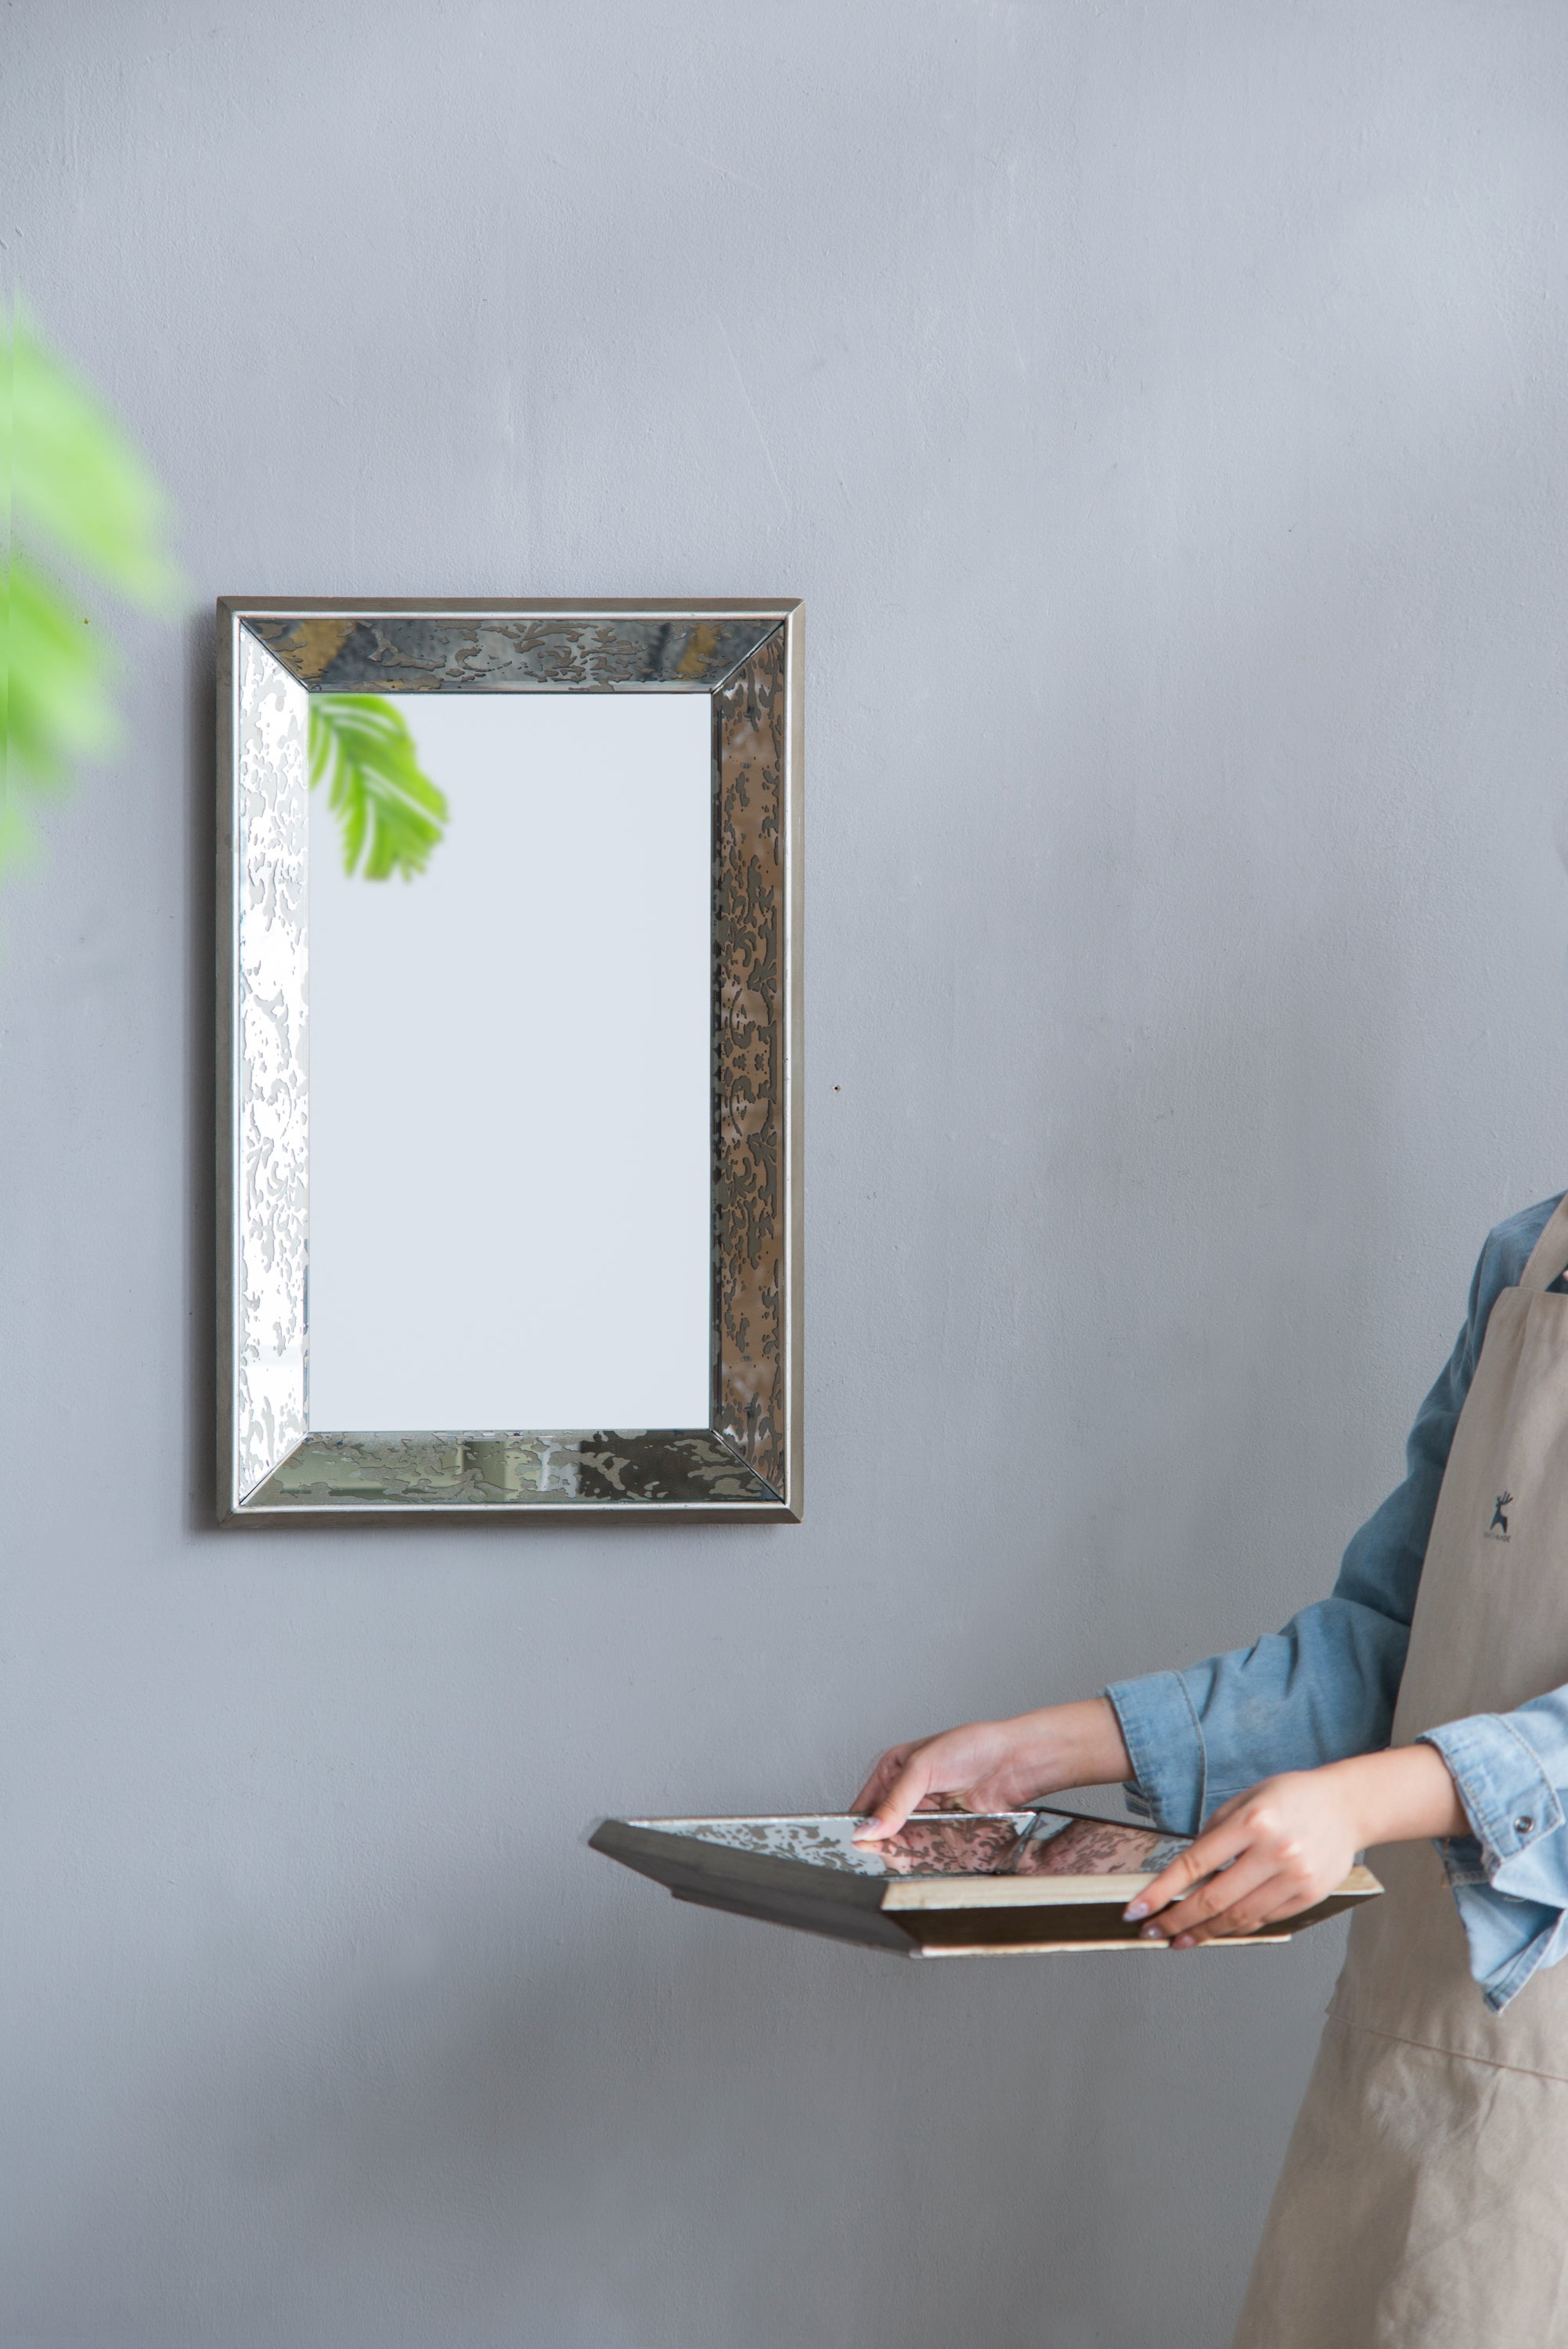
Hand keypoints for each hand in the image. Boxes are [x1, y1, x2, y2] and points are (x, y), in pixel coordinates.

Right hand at [851, 1699, 1131, 1842]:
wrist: (1015, 1762)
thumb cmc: (974, 1746)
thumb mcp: (922, 1768)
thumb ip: (895, 1802)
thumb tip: (870, 1828)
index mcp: (894, 1769)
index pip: (866, 1803)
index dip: (859, 1824)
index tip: (855, 1843)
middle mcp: (909, 1793)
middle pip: (884, 1827)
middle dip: (882, 1841)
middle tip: (879, 1854)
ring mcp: (929, 1814)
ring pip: (906, 1842)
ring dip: (904, 1852)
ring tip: (901, 1858)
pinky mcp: (948, 1830)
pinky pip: (930, 1850)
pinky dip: (925, 1857)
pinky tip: (924, 1859)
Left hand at [1125, 1744, 1464, 1947]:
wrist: (1346, 1806)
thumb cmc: (1288, 1798)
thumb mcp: (1244, 1801)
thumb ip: (1214, 1835)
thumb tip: (1182, 1876)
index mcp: (1252, 1821)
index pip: (1194, 1864)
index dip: (1160, 1892)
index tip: (1136, 1910)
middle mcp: (1274, 1851)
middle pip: (1214, 1900)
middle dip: (1176, 1920)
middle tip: (1153, 1932)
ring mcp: (1295, 1877)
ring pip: (1238, 1917)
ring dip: (1204, 1932)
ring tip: (1180, 1938)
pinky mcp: (1309, 1895)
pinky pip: (1263, 1919)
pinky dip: (1236, 1927)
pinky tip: (1216, 1930)